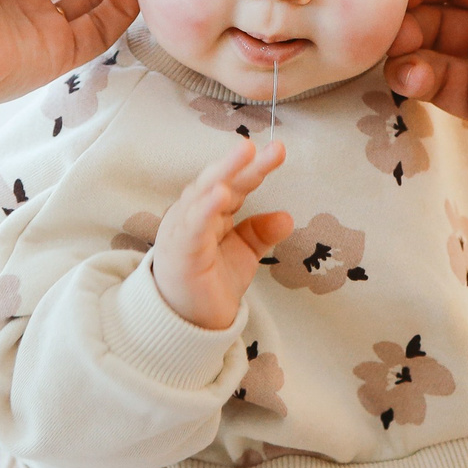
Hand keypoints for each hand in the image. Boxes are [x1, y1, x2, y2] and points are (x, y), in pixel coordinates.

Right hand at [150, 138, 292, 330]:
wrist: (186, 322)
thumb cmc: (209, 282)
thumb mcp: (243, 254)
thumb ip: (260, 233)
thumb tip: (287, 217)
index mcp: (210, 211)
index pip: (236, 183)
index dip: (256, 167)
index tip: (278, 150)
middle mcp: (194, 214)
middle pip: (218, 181)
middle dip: (238, 162)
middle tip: (258, 144)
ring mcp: (184, 230)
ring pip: (202, 195)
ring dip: (222, 173)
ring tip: (243, 155)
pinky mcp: (179, 252)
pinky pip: (192, 227)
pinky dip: (205, 209)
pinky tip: (220, 195)